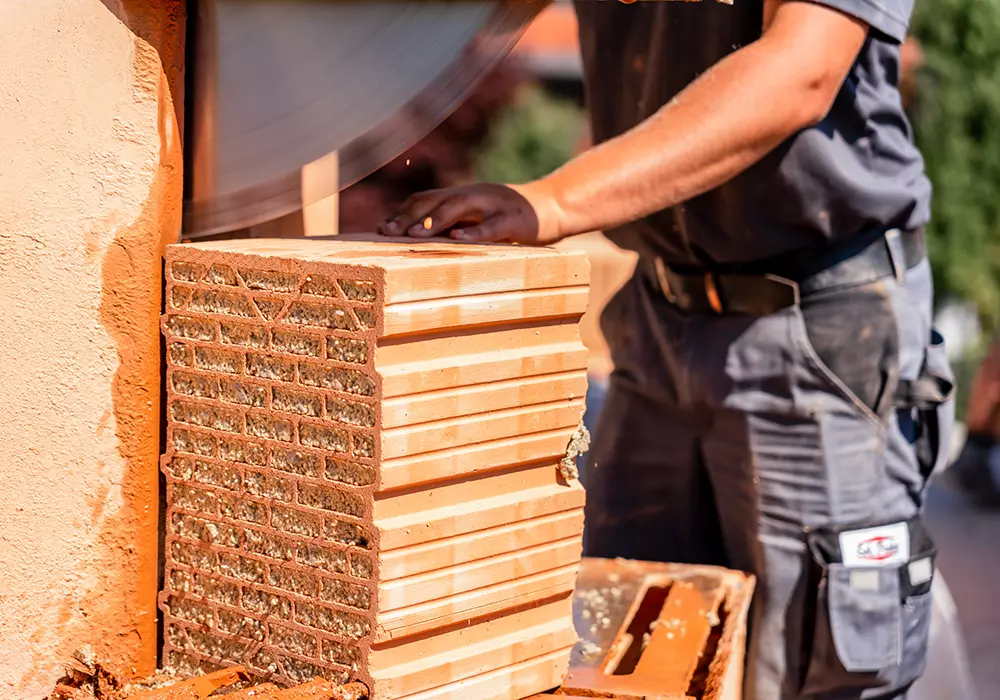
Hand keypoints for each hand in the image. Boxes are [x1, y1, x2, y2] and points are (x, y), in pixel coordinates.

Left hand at [376, 182, 563, 244]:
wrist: (553, 206)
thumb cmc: (509, 218)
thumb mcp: (478, 218)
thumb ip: (454, 224)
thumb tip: (419, 240)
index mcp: (462, 195)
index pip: (426, 198)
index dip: (403, 211)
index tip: (380, 228)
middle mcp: (474, 194)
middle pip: (436, 199)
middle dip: (409, 215)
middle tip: (387, 232)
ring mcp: (494, 204)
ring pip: (459, 207)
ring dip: (434, 220)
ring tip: (413, 234)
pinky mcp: (514, 219)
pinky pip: (491, 225)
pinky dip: (474, 231)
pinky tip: (457, 240)